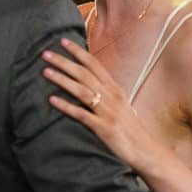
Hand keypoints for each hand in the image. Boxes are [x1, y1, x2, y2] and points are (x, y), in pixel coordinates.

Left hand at [42, 38, 158, 171]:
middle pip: (84, 74)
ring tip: (45, 71)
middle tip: (46, 53)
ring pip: (82, 90)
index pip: (94, 64)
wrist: (146, 151)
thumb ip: (106, 92)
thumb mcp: (120, 105)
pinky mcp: (104, 128)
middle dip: (64, 61)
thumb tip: (88, 80)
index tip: (63, 41)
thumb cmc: (130, 128)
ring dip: (62, 80)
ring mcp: (108, 112)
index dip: (78, 52)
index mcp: (115, 89)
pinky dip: (66, 106)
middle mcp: (112, 96)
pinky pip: (82, 114)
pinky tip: (52, 100)